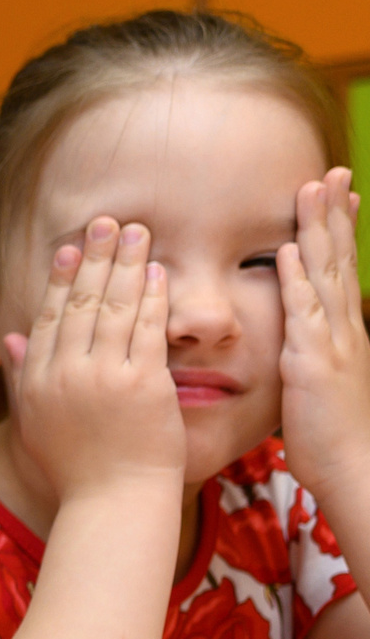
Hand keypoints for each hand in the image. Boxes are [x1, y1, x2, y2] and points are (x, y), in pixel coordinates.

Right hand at [3, 218, 184, 504]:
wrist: (113, 502)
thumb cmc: (79, 470)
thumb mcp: (36, 424)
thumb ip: (23, 377)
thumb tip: (9, 339)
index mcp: (37, 381)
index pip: (47, 317)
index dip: (60, 278)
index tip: (70, 248)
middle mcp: (65, 374)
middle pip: (79, 302)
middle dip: (95, 257)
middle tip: (106, 222)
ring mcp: (103, 377)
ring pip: (114, 308)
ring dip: (126, 264)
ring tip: (137, 232)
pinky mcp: (142, 384)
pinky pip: (148, 330)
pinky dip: (152, 298)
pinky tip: (157, 272)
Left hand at [277, 167, 367, 497]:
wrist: (352, 467)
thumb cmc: (329, 431)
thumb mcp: (320, 380)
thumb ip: (312, 351)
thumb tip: (301, 336)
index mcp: (343, 330)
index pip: (340, 268)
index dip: (338, 229)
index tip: (335, 192)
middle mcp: (343, 327)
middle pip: (338, 259)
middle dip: (333, 214)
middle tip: (330, 172)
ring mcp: (331, 342)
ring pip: (324, 274)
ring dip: (316, 231)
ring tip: (312, 191)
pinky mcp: (312, 362)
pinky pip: (305, 314)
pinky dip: (296, 281)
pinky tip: (286, 253)